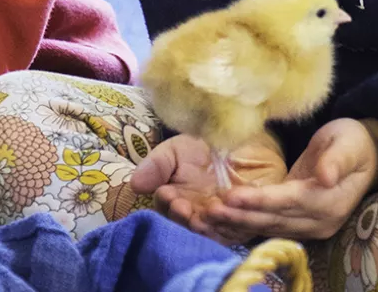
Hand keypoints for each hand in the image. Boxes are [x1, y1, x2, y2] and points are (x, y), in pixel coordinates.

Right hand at [130, 132, 287, 243]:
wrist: (242, 146)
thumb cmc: (203, 149)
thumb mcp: (177, 149)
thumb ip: (158, 164)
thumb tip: (135, 184)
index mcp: (174, 200)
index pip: (166, 208)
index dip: (166, 202)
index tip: (166, 192)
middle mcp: (193, 215)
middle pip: (185, 224)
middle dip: (184, 217)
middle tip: (183, 206)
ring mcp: (215, 223)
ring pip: (209, 231)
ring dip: (208, 221)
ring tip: (210, 208)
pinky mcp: (239, 227)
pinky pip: (234, 232)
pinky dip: (232, 223)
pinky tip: (231, 208)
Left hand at [203, 118, 377, 240]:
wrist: (364, 156)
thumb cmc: (353, 143)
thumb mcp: (348, 143)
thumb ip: (336, 160)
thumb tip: (326, 177)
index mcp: (331, 201)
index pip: (289, 202)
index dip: (260, 201)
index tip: (232, 196)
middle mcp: (319, 221)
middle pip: (274, 220)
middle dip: (239, 216)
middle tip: (207, 210)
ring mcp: (309, 226)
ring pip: (267, 226)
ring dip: (236, 222)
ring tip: (205, 216)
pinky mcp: (297, 223)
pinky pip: (267, 225)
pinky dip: (243, 222)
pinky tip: (220, 217)